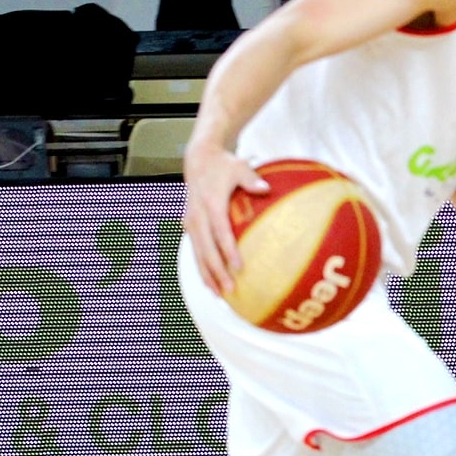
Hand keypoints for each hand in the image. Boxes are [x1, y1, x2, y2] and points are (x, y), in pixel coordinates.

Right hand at [183, 141, 269, 296]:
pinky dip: (202, 267)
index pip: (220, 231)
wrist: (197, 160)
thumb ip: (251, 179)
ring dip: (207, 275)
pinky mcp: (189, 226)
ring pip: (197, 254)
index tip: (239, 267)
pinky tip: (211, 282)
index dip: (228, 250)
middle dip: (217, 271)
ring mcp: (191, 222)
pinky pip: (195, 251)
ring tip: (218, 295)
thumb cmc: (224, 165)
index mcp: (210, 203)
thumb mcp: (238, 167)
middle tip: (230, 290)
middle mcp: (198, 216)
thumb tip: (266, 188)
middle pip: (206, 249)